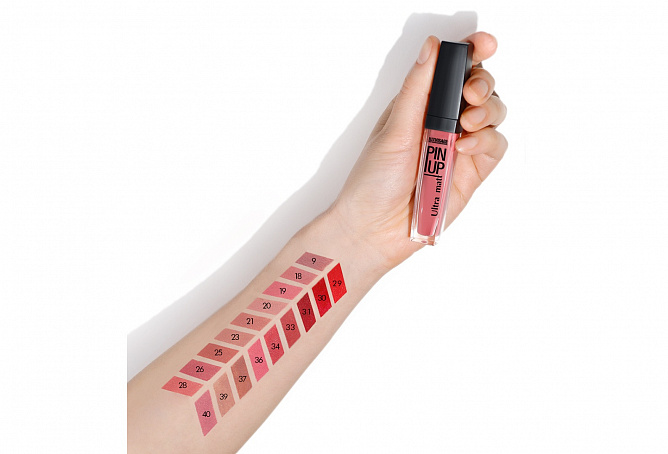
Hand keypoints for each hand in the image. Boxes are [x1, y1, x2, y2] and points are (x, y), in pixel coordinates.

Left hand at [331, 32, 507, 270]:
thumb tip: (432, 47)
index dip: (473, 54)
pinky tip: (465, 146)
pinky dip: (487, 141)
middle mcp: (442, 123)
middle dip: (482, 82)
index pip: (451, 72)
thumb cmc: (372, 182)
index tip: (485, 44)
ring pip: (493, 115)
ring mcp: (460, 147)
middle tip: (470, 92)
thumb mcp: (392, 129)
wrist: (374, 230)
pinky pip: (495, 148)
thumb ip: (417, 89)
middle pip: (480, 88)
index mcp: (419, 106)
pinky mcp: (472, 172)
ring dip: (488, 110)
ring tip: (468, 122)